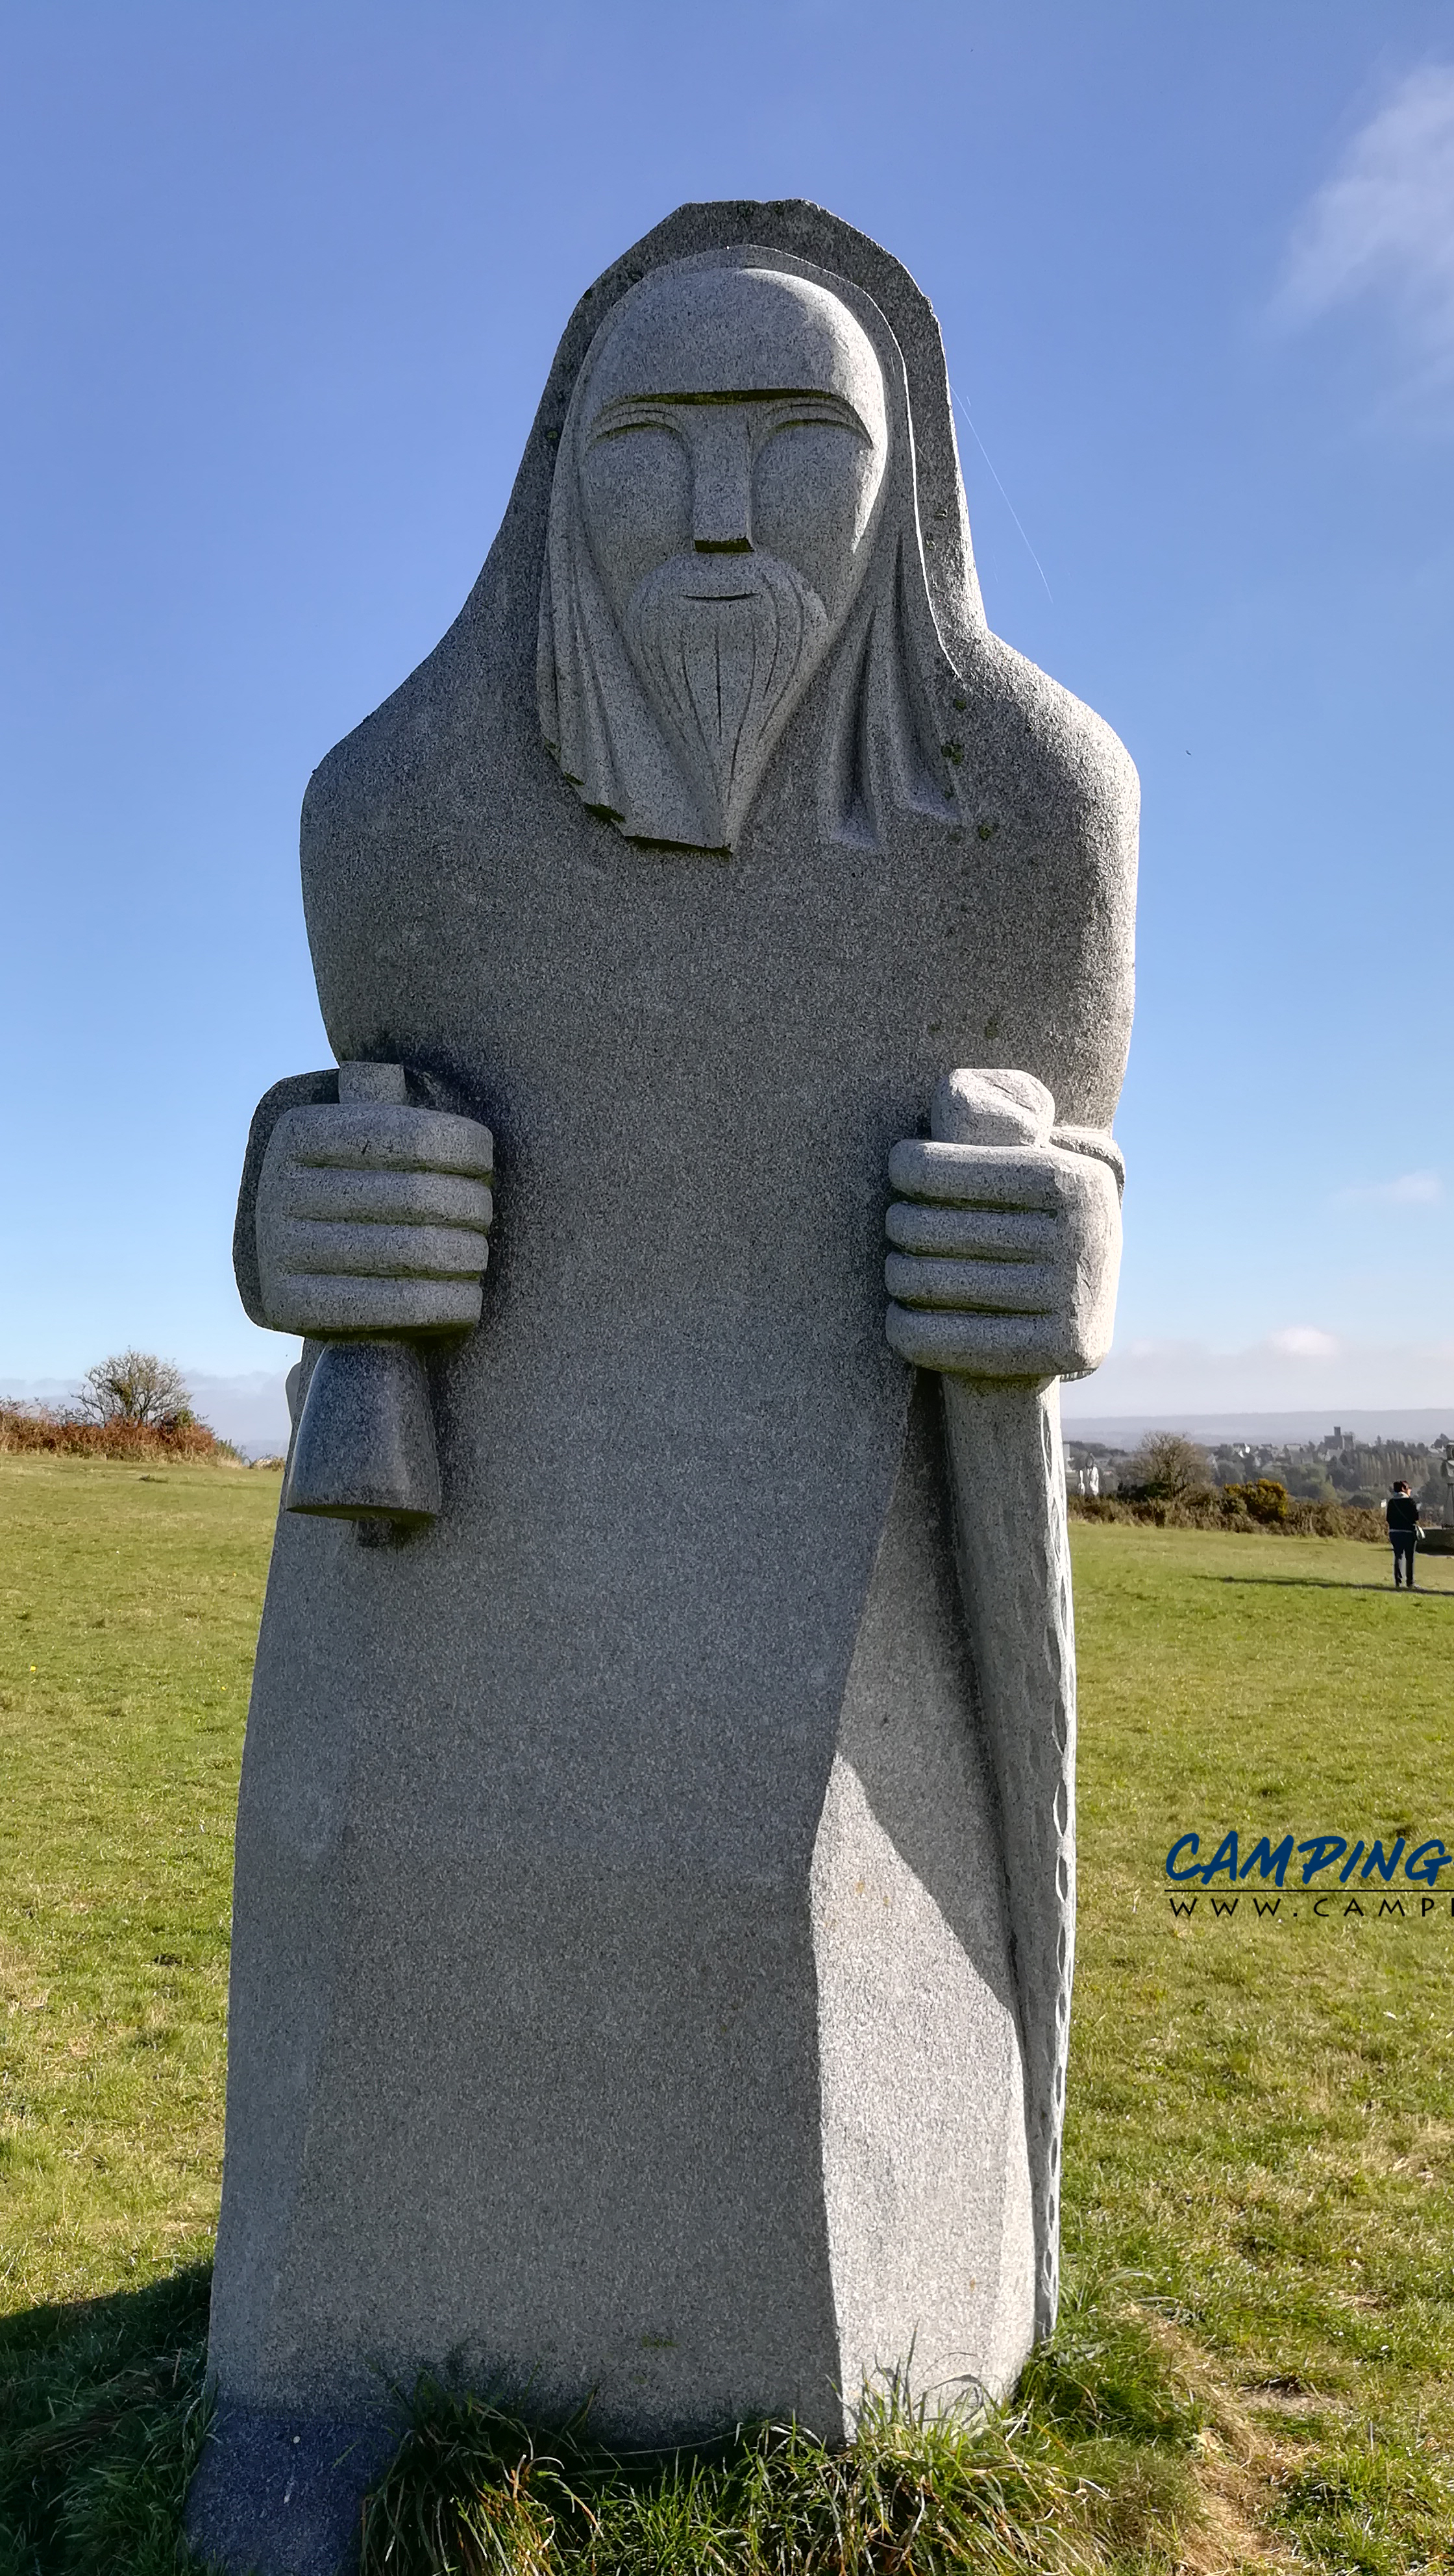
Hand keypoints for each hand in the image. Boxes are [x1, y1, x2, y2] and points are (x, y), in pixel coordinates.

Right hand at [256, 1099, 493, 1337]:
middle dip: (471, 1207)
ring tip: (479, 1254)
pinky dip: (451, 1302)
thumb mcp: (360, 1143)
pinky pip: (400, 1305)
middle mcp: (279, 1188)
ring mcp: (281, 1251)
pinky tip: (471, 1298)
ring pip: (414, 1251)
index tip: (485, 1164)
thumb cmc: (355, 1194)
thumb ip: (387, 1109)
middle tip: (486, 1217)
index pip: (413, 1135)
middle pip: (418, 1196)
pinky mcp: (294, 1308)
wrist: (300, 1274)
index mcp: (299, 1133)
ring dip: (467, 1255)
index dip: (465, 1149)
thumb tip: (407, 1078)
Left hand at [883, 1136, 1120, 1382]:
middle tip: (897, 1228)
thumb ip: (1006, 1119)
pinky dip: (904, 1329)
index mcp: (1074, 1176)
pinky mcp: (1062, 1351)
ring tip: (898, 1270)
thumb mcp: (1042, 1160)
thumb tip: (984, 1108)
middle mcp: (1085, 1234)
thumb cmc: (1034, 1223)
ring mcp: (1075, 1297)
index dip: (907, 1167)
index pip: (947, 1168)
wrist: (1082, 1317)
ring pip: (929, 1282)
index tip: (899, 1172)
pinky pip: (942, 1339)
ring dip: (897, 1277)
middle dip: (899, 1225)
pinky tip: (899, 1317)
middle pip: (931, 1228)